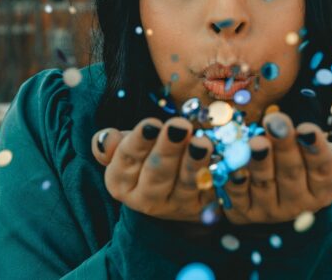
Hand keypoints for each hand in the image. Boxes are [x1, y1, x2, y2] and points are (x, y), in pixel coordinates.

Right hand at [92, 117, 216, 221]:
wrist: (172, 183)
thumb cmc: (145, 154)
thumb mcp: (125, 146)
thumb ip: (110, 143)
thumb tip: (107, 138)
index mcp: (121, 183)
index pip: (126, 161)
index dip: (138, 143)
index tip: (151, 124)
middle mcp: (146, 200)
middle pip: (156, 175)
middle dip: (168, 150)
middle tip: (179, 127)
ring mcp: (177, 206)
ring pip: (186, 184)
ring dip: (195, 163)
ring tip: (202, 142)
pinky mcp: (204, 207)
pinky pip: (213, 190)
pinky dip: (220, 174)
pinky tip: (225, 156)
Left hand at [221, 112, 331, 224]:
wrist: (279, 197)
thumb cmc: (308, 166)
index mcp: (324, 190)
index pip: (322, 169)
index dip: (315, 149)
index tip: (307, 129)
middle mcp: (298, 204)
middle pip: (291, 173)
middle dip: (284, 147)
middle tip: (277, 123)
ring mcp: (269, 210)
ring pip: (264, 183)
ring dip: (259, 162)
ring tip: (256, 142)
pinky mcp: (243, 212)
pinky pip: (237, 195)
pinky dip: (234, 179)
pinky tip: (231, 162)